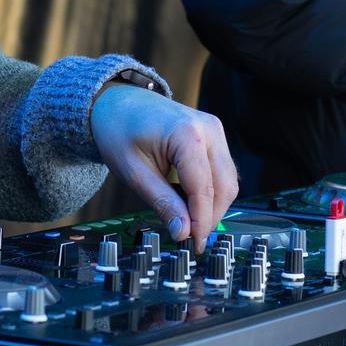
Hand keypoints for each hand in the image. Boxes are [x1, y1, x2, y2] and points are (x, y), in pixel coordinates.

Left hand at [90, 83, 238, 247]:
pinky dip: (211, 190)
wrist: (117, 102)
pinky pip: (222, 170)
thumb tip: (183, 232)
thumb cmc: (119, 131)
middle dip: (210, 216)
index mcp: (187, 133)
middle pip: (224, 186)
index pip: (203, 189)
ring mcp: (214, 129)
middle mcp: (208, 128)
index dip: (201, 221)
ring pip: (228, 180)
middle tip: (191, 238)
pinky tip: (189, 200)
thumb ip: (162, 203)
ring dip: (212, 205)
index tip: (194, 244)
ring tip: (187, 220)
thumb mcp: (134, 173)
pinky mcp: (214, 135)